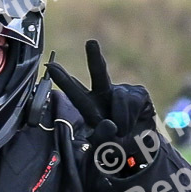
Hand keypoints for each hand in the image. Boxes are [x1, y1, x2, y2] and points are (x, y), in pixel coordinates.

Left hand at [48, 39, 161, 177]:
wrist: (140, 148)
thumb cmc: (116, 145)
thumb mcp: (103, 146)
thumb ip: (102, 137)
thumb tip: (110, 124)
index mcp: (90, 106)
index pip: (75, 92)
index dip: (63, 79)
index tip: (50, 66)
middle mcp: (105, 95)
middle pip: (100, 73)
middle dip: (95, 58)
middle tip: (91, 43)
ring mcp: (123, 92)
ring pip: (119, 98)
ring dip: (121, 120)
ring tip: (123, 130)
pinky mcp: (139, 93)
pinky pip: (132, 103)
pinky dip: (131, 117)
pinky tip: (133, 122)